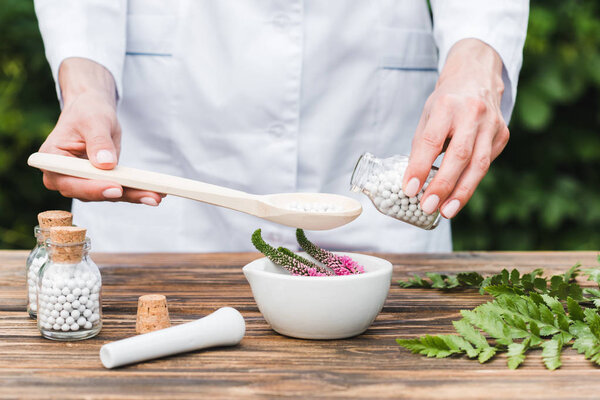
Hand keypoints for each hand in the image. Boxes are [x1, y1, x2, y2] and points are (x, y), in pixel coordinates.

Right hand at [39, 58, 162, 204]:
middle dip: (121, 194)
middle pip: (91, 193)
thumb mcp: (94, 121)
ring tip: (157, 196)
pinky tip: (155, 193)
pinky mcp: (99, 183)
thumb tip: (106, 164)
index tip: (116, 188)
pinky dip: (136, 191)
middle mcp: (62, 177)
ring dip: (133, 195)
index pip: (71, 181)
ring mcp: (81, 183)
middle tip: (149, 196)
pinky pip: (117, 190)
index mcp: (51, 161)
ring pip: (108, 195)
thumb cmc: (88, 112)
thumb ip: (98, 142)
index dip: (93, 188)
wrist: (92, 111)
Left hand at [402, 39, 508, 218]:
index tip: (409, 189)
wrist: (477, 75)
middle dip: (443, 185)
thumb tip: (413, 182)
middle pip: (459, 156)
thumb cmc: (447, 101)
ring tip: (446, 211)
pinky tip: (458, 196)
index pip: (432, 141)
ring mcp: (492, 124)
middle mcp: (472, 113)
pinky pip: (486, 163)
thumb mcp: (428, 115)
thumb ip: (421, 146)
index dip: (420, 167)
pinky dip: (470, 182)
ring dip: (461, 192)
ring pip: (479, 165)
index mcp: (447, 105)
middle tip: (427, 207)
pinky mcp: (503, 134)